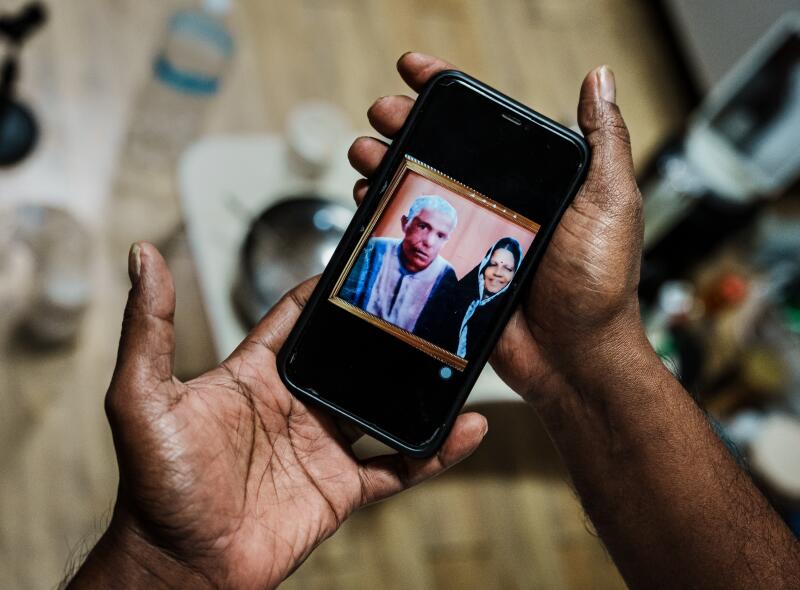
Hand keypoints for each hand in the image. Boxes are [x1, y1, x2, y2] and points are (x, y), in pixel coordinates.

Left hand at [70, 243, 486, 588]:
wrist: (182, 566)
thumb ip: (149, 326)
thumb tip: (144, 255)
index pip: (299, 318)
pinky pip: (400, 465)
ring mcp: (323, 445)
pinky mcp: (343, 487)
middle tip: (427, 303)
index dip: (328, 289)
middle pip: (353, 358)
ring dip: (419, 387)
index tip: (365, 262)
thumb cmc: (155, 485)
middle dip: (387, 332)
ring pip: (384, 407)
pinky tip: (468, 430)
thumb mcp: (143, 397)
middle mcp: (295, 404)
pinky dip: (436, 451)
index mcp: (256, 374)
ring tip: (457, 359)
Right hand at [348, 52, 650, 410]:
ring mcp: (473, 236)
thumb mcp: (610, 203)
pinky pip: (414, 235)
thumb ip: (603, 142)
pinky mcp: (452, 270)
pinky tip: (372, 201)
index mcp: (533, 183)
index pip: (485, 126)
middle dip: (404, 124)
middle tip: (380, 113)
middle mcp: (500, 203)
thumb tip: (600, 78)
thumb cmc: (598, 284)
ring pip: (420, 190)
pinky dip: (389, 215)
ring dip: (387, 164)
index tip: (414, 70)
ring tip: (365, 153)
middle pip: (441, 152)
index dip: (447, 93)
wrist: (573, 358)